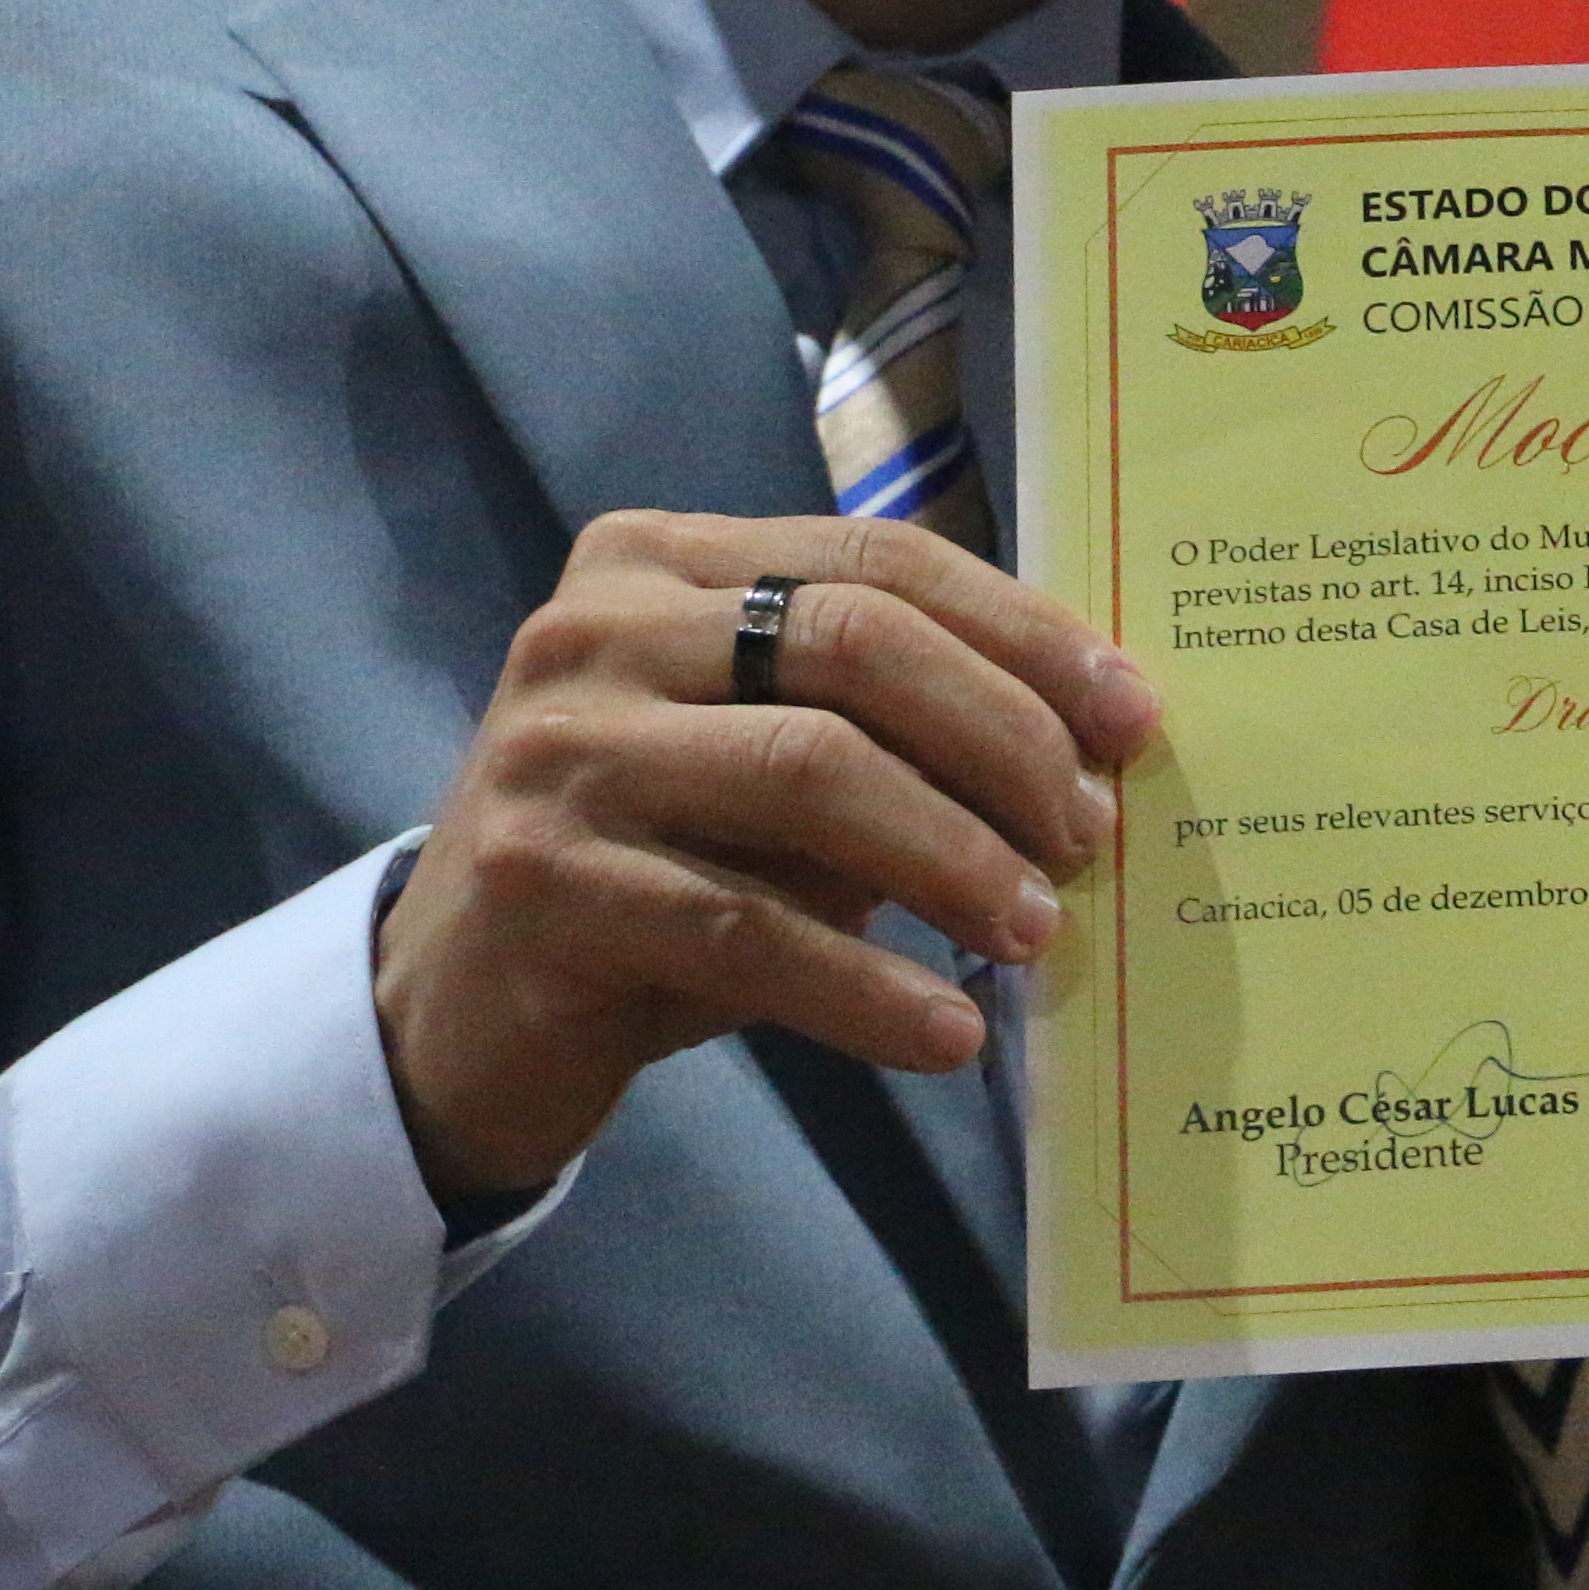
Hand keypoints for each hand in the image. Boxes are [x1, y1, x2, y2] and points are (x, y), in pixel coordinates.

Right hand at [374, 511, 1157, 1199]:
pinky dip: (868, 987)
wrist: (457, 1004)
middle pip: (853, 645)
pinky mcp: (539, 882)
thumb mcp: (767, 764)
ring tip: (1035, 932)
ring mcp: (556, 749)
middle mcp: (596, 628)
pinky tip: (946, 1031)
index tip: (1131, 716)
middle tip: (1088, 837)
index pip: (878, 558)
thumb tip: (1089, 749)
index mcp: (660, 561)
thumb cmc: (654, 864)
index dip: (1022, 633)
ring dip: (952, 857)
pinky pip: (745, 929)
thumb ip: (889, 727)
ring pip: (809, 773)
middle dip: (1001, 739)